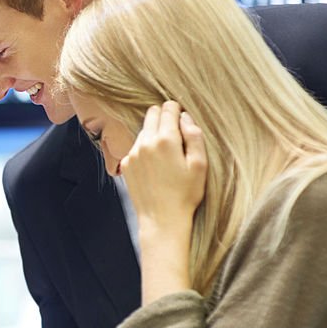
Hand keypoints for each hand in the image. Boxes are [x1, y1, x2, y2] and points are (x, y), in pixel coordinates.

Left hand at [122, 102, 206, 303]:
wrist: (162, 219)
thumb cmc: (185, 194)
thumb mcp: (200, 164)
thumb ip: (194, 136)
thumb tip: (185, 117)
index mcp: (165, 139)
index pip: (168, 108)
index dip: (177, 110)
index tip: (183, 119)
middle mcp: (145, 143)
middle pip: (151, 114)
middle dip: (164, 117)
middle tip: (176, 133)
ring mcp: (132, 154)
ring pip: (143, 130)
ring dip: (154, 134)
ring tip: (167, 153)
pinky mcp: (126, 164)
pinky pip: (136, 146)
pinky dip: (145, 149)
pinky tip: (156, 165)